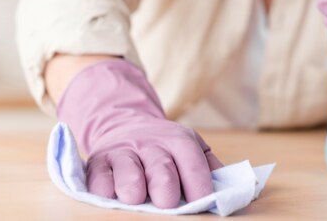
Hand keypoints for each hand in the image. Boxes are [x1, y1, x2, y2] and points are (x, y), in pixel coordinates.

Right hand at [56, 58, 222, 207]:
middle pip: (160, 164)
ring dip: (131, 182)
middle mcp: (150, 144)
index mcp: (178, 141)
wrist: (126, 124)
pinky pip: (98, 173)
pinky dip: (102, 184)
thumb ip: (208, 165)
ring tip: (135, 197)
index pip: (191, 160)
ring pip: (127, 167)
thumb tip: (228, 188)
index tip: (203, 201)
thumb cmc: (165, 147)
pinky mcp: (98, 160)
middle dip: (164, 183)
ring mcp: (123, 151)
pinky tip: (106, 193)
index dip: (198, 181)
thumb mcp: (191, 146)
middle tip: (167, 202)